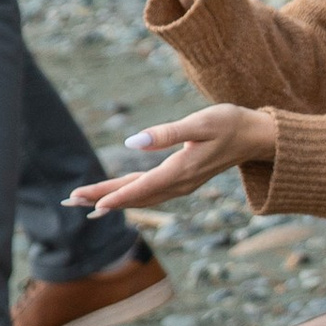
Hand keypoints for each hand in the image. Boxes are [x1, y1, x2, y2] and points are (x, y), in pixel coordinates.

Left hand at [64, 103, 277, 213]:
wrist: (256, 136)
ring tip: (82, 204)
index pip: (140, 187)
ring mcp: (181, 185)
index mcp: (180, 171)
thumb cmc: (229, 123)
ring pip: (140, 197)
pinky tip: (113, 197)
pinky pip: (148, 192)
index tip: (89, 202)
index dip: (113, 195)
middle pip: (134, 195)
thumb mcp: (200, 122)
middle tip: (69, 202)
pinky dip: (127, 195)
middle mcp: (179, 184)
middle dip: (101, 199)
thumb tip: (132, 141)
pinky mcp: (181, 181)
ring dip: (111, 200)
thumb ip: (166, 133)